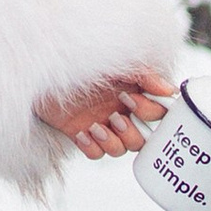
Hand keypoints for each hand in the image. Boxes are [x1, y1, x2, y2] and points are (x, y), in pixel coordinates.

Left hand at [39, 70, 175, 160]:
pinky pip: (96, 154)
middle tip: (114, 116)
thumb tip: (170, 91)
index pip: (156, 114)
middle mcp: (120, 110)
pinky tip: (82, 134)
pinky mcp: (81, 134)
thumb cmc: (77, 56)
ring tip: (96, 127)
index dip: (148, 112)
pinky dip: (92, 148)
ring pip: (121, 150)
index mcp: (132, 92)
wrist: (40, 62)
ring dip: (113, 142)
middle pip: (142, 140)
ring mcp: (101, 124)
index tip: (129, 98)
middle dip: (131, 132)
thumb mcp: (115, 62)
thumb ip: (144, 75)